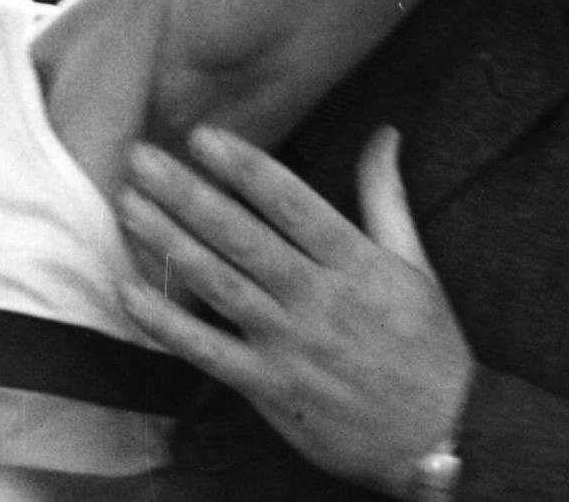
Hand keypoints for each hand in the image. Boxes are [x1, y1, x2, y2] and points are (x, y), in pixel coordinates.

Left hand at [115, 125, 470, 493]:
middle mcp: (318, 299)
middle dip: (187, 194)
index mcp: (355, 263)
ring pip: (219, 285)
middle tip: (142, 157)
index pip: (292, 203)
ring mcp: (290, 344)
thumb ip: (386, 195)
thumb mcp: (415, 264)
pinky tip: (128, 292)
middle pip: (242, 238)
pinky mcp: (270, 387)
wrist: (440, 435)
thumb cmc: (427, 346)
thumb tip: (384, 133)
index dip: (246, 167)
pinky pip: (208, 352)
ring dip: (169, 242)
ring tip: (129, 205)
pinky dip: (166, 324)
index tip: (203, 135)